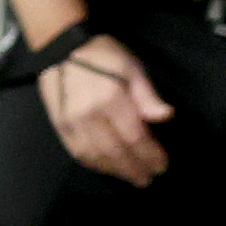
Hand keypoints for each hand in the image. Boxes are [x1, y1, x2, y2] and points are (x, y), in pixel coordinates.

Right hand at [42, 30, 173, 183]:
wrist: (60, 47)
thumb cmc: (103, 55)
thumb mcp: (131, 68)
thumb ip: (147, 95)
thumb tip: (166, 116)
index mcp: (111, 98)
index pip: (135, 137)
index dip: (150, 155)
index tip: (162, 165)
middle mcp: (89, 114)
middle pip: (115, 151)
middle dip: (134, 168)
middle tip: (147, 178)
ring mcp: (71, 122)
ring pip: (95, 156)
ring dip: (115, 170)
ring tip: (130, 176)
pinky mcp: (59, 125)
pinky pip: (77, 152)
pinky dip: (94, 164)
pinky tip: (107, 168)